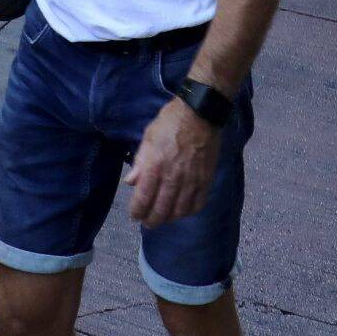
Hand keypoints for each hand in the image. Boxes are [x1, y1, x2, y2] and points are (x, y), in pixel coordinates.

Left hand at [126, 98, 221, 226]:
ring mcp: (191, 180)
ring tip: (164, 217)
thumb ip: (140, 162)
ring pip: (179, 211)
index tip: (134, 215)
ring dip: (169, 218)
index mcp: (155, 166)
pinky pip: (198, 204)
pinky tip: (182, 210)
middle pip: (161, 210)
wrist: (200, 113)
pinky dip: (189, 212)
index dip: (137, 212)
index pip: (143, 199)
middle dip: (152, 220)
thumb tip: (130, 182)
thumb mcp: (148, 138)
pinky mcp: (206, 179)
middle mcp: (173, 177)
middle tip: (147, 222)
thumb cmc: (169, 123)